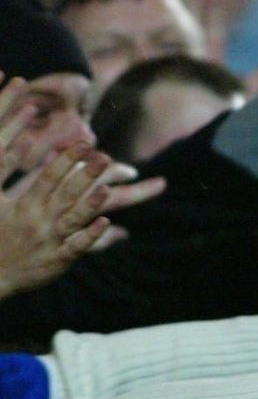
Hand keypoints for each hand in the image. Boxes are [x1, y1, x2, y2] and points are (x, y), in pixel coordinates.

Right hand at [0, 139, 162, 298]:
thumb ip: (5, 167)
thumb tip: (24, 138)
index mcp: (25, 204)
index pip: (49, 177)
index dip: (67, 159)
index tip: (85, 143)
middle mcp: (38, 220)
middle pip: (65, 194)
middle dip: (85, 175)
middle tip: (103, 157)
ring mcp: (48, 240)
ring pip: (72, 219)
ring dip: (89, 204)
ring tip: (105, 190)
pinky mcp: (55, 260)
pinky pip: (75, 247)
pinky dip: (90, 236)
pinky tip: (106, 224)